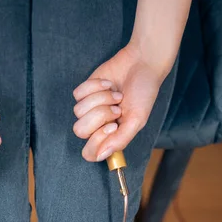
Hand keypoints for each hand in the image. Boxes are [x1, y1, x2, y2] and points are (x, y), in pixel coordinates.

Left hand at [72, 43, 164, 162]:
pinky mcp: (84, 91)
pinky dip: (95, 86)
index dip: (97, 140)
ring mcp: (89, 108)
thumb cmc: (143, 94)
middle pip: (79, 131)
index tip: (113, 126)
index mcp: (109, 137)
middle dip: (99, 116)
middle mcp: (97, 126)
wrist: (141, 64)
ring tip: (116, 94)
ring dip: (101, 99)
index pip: (90, 152)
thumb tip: (100, 157)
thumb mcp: (137, 120)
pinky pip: (78, 94)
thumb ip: (120, 140)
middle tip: (116, 108)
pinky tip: (109, 84)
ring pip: (78, 111)